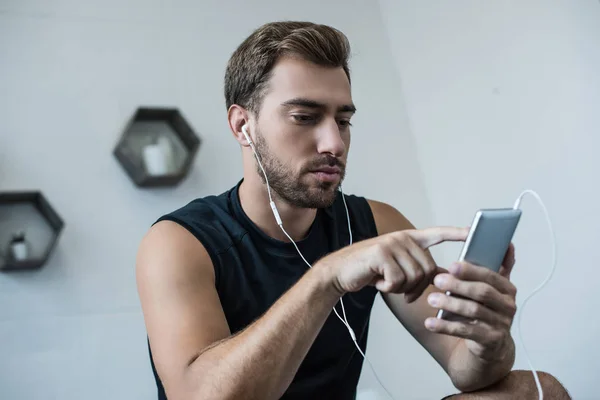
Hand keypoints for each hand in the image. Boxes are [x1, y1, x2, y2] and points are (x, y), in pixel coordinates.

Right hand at [318, 227, 468, 302]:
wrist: (341, 272)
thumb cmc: (371, 272)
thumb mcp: (397, 267)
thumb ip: (418, 267)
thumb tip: (443, 276)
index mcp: (409, 238)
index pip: (437, 233)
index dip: (456, 233)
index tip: (473, 231)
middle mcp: (402, 237)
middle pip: (428, 268)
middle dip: (417, 286)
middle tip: (401, 289)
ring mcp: (391, 243)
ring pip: (414, 276)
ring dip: (401, 288)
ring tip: (386, 284)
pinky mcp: (381, 254)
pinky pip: (398, 280)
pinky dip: (389, 288)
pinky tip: (378, 283)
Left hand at [424, 244, 516, 360]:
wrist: (492, 344)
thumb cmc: (487, 308)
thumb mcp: (492, 287)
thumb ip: (498, 265)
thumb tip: (506, 242)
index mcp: (507, 288)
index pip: (490, 276)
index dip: (471, 270)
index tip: (452, 265)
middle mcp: (508, 306)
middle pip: (482, 292)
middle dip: (458, 285)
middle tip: (436, 280)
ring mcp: (501, 324)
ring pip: (473, 311)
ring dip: (450, 304)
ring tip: (430, 299)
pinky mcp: (490, 340)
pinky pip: (465, 331)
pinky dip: (445, 326)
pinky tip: (430, 322)